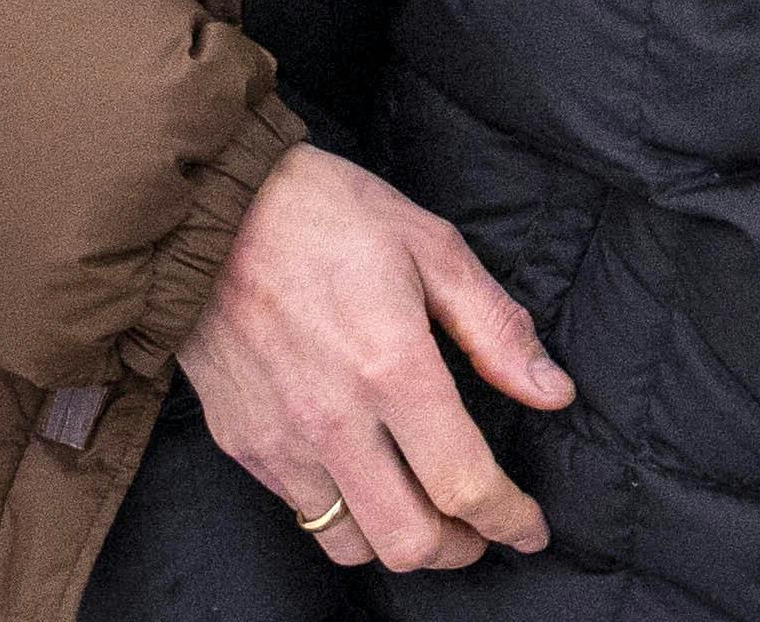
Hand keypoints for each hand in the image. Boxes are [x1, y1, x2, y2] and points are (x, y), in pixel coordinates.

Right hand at [178, 146, 568, 571]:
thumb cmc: (324, 213)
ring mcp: (280, 439)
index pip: (463, 484)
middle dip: (460, 548)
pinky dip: (345, 515)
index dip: (510, 520)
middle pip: (409, 542)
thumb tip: (552, 392)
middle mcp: (333, 419)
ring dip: (399, 541)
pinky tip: (366, 479)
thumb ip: (495, 328)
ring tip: (425, 511)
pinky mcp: (241, 443)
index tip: (531, 530)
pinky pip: (302, 512)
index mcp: (392, 367)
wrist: (206, 212)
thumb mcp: (431, 245)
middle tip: (482, 527)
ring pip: (352, 545)